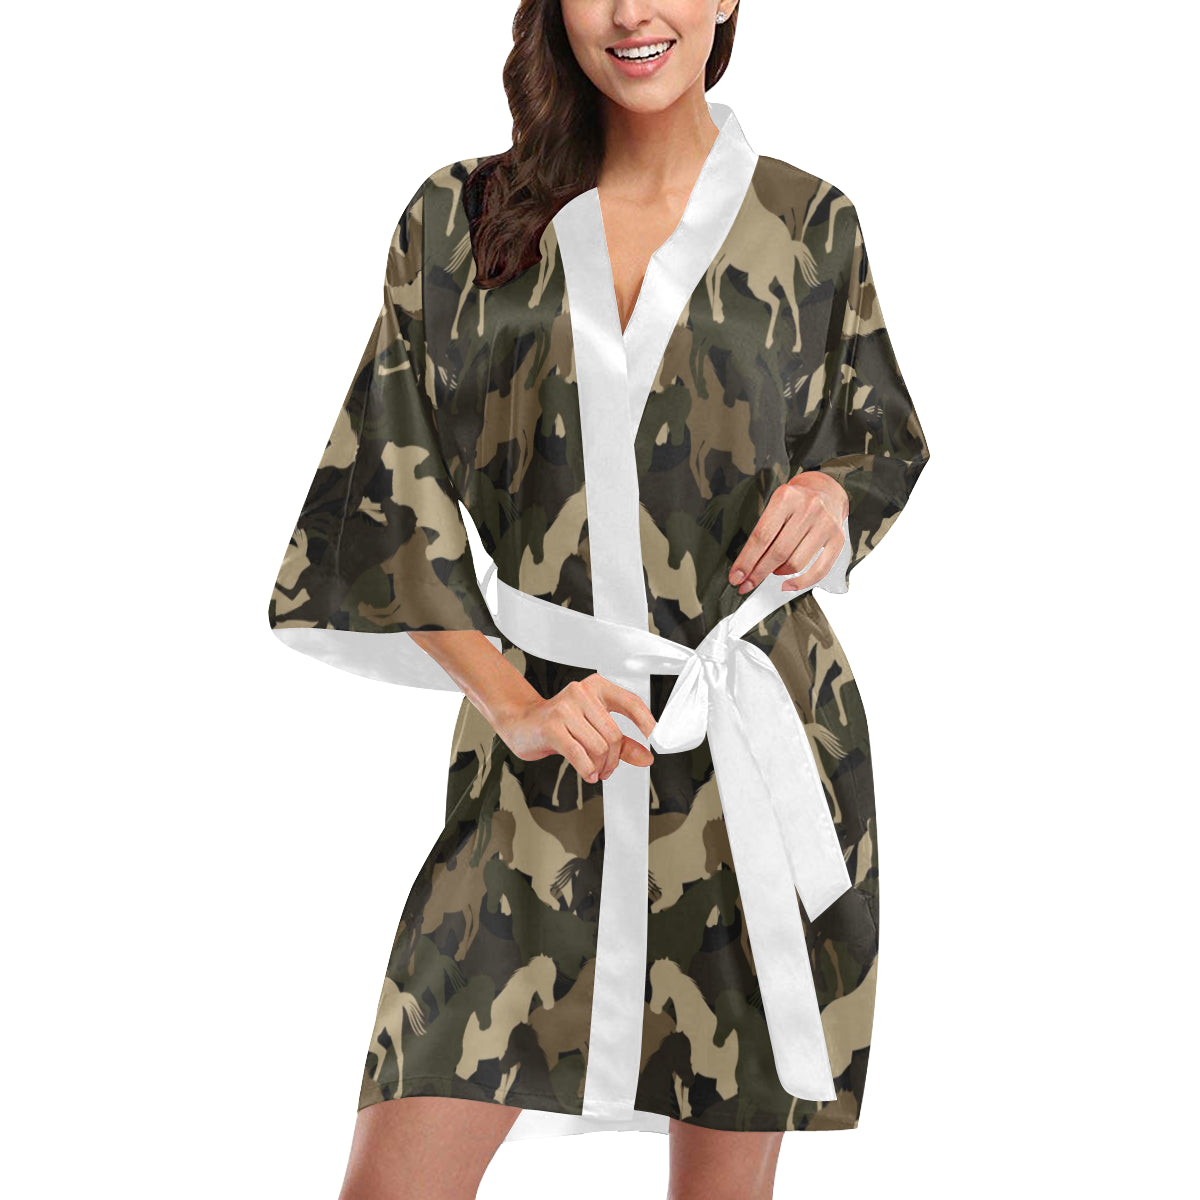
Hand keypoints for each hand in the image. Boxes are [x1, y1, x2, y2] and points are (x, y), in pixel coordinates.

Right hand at [495, 674, 656, 782]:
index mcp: (596, 687)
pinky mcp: (552, 726)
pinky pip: (580, 754)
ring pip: (599, 747)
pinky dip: (588, 769)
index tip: (655, 738)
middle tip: (608, 769)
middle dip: (614, 759)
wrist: (520, 722)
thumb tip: (647, 757)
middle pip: (614, 734)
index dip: (647, 722)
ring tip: (595, 770)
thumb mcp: (592, 727)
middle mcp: (581, 692)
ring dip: (600, 767)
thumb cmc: (558, 723)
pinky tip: (588, 774)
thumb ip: (622, 742)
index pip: (631, 702)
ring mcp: (565, 708)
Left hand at [728, 472, 849, 594]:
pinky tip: (788, 585)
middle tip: (746, 584)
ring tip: (772, 571)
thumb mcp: (775, 505)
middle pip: (778, 552)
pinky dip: (801, 582)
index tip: (736, 577)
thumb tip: (746, 568)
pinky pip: (819, 570)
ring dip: (778, 573)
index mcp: (786, 497)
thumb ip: (763, 532)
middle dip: (758, 573)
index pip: (762, 536)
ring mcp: (826, 524)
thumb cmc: (795, 502)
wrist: (826, 490)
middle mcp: (808, 508)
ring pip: (796, 563)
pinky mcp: (839, 538)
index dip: (746, 561)